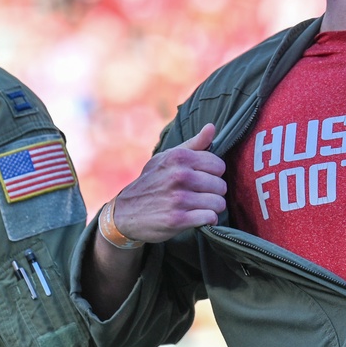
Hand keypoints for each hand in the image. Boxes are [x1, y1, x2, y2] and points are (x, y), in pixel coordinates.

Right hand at [112, 123, 226, 242]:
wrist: (124, 213)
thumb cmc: (152, 181)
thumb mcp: (167, 158)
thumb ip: (194, 144)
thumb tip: (212, 127)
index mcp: (179, 158)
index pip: (219, 165)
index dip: (215, 173)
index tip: (204, 178)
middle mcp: (179, 176)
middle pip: (221, 185)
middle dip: (214, 192)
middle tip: (201, 194)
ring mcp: (178, 198)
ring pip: (218, 203)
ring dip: (213, 207)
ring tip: (201, 206)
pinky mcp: (177, 219)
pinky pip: (210, 218)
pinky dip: (208, 219)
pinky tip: (199, 217)